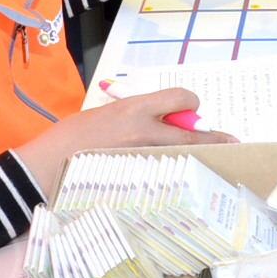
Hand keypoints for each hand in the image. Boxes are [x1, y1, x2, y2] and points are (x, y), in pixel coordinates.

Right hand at [12, 87, 232, 194]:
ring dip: (197, 157)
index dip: (192, 102)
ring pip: (184, 156)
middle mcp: (143, 132)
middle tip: (230, 143)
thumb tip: (162, 119)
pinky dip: (175, 175)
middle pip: (193, 133)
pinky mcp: (136, 180)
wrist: (46, 165)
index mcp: (134, 109)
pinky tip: (180, 180)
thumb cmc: (72, 137)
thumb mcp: (106, 113)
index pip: (180, 97)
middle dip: (212, 137)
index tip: (193, 108)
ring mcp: (141, 158)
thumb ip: (137, 115)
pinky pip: (166, 176)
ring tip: (212, 161)